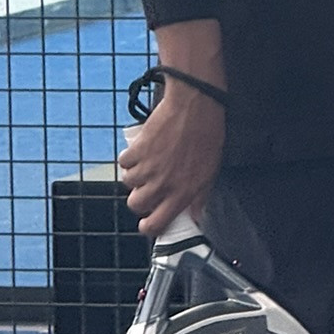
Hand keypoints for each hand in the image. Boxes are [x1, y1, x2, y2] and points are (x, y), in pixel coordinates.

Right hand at [118, 81, 226, 235]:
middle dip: (139, 199)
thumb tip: (195, 215)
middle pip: (136, 205)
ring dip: (135, 175)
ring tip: (146, 164)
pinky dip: (129, 157)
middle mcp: (162, 184)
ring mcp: (148, 167)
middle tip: (147, 189)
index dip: (149, 227)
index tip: (147, 224)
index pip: (157, 223)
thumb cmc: (207, 135)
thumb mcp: (211, 171)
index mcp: (183, 193)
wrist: (195, 106)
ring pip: (128, 183)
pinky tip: (141, 151)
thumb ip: (200, 197)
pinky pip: (123, 162)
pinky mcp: (137, 150)